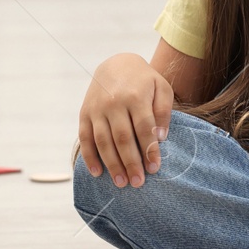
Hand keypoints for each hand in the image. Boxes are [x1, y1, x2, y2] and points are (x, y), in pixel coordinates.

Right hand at [78, 53, 172, 186]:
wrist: (116, 64)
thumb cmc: (144, 81)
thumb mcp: (161, 88)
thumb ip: (163, 111)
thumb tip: (159, 138)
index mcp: (135, 95)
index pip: (143, 127)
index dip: (149, 149)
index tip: (154, 168)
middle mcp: (114, 102)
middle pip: (122, 138)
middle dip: (130, 163)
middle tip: (138, 183)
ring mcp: (96, 109)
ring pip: (103, 141)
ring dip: (112, 164)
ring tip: (121, 183)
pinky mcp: (84, 113)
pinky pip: (85, 138)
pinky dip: (89, 157)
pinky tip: (98, 173)